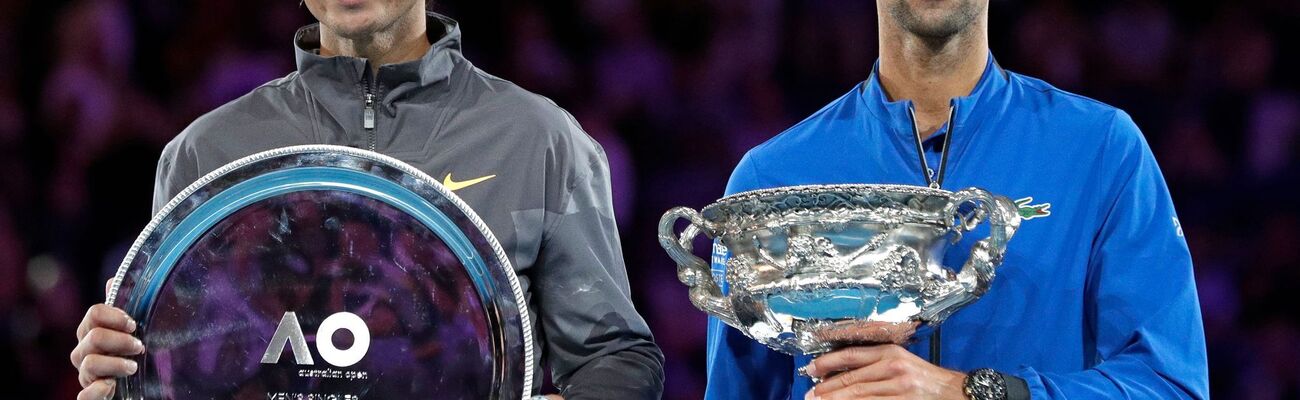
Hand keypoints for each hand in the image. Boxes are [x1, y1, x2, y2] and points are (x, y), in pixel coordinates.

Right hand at [70, 300, 144, 399]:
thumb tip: (112, 280)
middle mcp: (84, 352)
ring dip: (115, 364)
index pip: (94, 314)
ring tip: (133, 367)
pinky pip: (84, 396)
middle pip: (93, 337)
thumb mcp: (137, 327)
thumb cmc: (137, 352)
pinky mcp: (90, 396)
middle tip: (139, 347)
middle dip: (120, 340)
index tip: (133, 324)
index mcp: (93, 331)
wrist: (143, 386)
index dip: (115, 316)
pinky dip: (97, 391)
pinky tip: (110, 386)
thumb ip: (126, 304)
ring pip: (90, 364)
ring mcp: (85, 375)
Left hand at [803, 344, 966, 399]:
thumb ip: (874, 364)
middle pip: (851, 377)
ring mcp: (899, 385)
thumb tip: (841, 372)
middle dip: (826, 388)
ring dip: (835, 399)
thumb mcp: (901, 362)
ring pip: (858, 394)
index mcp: (890, 352)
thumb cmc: (926, 379)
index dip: (827, 362)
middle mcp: (893, 366)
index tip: (811, 369)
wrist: (956, 392)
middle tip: (810, 394)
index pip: (850, 355)